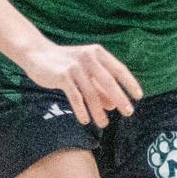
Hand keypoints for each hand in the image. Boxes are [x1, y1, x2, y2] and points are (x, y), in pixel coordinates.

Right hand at [23, 42, 142, 127]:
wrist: (37, 54)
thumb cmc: (65, 64)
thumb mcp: (85, 72)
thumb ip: (99, 87)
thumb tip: (114, 105)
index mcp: (98, 53)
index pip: (119, 69)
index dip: (130, 83)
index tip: (139, 97)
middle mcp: (88, 57)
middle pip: (109, 82)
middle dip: (120, 99)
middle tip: (128, 113)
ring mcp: (75, 66)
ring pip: (91, 93)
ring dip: (98, 111)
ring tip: (104, 124)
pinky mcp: (62, 76)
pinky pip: (75, 97)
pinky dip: (81, 110)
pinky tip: (85, 120)